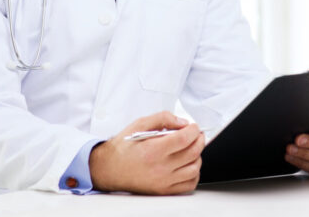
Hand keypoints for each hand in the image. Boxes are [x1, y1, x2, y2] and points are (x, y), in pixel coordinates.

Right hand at [90, 111, 204, 194]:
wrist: (109, 169)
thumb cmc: (123, 148)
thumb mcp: (139, 124)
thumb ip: (163, 118)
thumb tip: (183, 122)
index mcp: (153, 150)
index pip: (185, 139)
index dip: (194, 130)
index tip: (193, 127)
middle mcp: (159, 168)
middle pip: (193, 152)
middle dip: (199, 140)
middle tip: (196, 135)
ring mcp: (163, 181)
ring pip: (194, 168)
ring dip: (198, 156)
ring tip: (191, 149)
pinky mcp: (164, 190)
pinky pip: (189, 184)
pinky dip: (194, 173)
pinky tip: (188, 164)